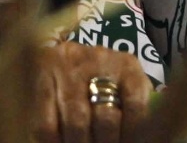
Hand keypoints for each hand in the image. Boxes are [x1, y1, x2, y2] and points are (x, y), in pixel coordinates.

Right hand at [32, 41, 151, 142]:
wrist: (60, 53)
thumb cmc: (103, 79)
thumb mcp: (125, 86)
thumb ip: (135, 108)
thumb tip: (144, 138)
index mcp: (127, 65)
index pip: (136, 105)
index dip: (134, 134)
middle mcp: (98, 60)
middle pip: (106, 117)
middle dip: (106, 142)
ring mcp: (68, 68)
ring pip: (76, 122)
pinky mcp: (42, 77)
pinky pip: (47, 123)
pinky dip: (54, 142)